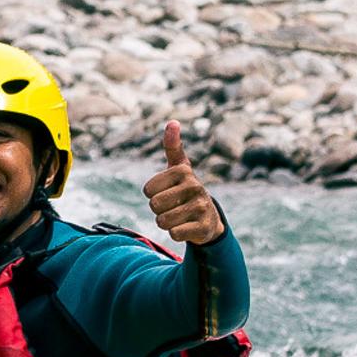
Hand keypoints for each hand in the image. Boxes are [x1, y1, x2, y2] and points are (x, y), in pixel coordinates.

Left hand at [144, 119, 224, 245]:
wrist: (209, 218)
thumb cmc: (186, 190)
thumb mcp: (179, 168)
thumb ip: (173, 147)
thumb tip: (172, 122)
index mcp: (183, 171)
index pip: (148, 189)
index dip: (153, 194)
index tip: (167, 191)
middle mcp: (195, 186)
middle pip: (154, 205)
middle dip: (159, 210)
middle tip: (173, 206)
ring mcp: (201, 207)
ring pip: (162, 221)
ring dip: (166, 222)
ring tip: (180, 216)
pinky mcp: (203, 227)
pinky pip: (174, 234)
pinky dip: (176, 233)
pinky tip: (187, 227)